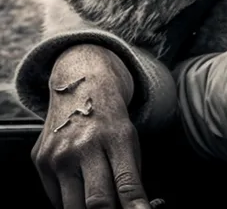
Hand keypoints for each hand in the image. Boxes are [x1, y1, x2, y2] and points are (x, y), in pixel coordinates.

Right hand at [31, 44, 152, 208]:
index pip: (126, 182)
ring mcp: (58, 154)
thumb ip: (130, 173)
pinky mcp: (40, 161)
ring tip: (100, 204)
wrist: (80, 81)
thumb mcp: (129, 137)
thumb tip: (134, 208)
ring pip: (72, 207)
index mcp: (115, 136)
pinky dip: (70, 203)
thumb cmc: (110, 114)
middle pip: (96, 202)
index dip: (134, 207)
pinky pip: (56, 199)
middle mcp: (84, 145)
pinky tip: (80, 191)